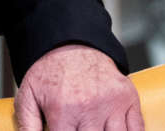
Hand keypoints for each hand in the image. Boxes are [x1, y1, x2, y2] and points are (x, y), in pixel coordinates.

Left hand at [14, 44, 142, 130]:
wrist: (71, 43)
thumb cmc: (50, 72)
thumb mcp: (28, 96)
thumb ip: (27, 125)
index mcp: (62, 112)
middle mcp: (89, 110)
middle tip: (80, 127)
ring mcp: (111, 105)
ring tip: (94, 127)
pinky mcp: (128, 98)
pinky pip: (137, 130)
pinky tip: (113, 129)